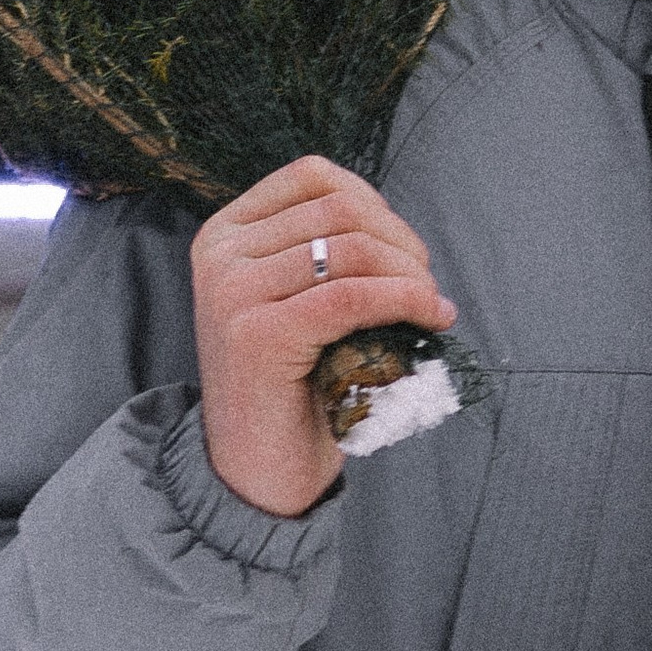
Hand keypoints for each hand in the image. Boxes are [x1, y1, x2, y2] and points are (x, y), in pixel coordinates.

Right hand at [191, 156, 455, 517]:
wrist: (254, 474)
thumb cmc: (289, 384)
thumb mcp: (294, 299)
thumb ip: (324, 253)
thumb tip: (400, 232)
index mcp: (225, 233)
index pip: (313, 176)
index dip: (374, 202)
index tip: (402, 248)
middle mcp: (221, 254)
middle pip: (340, 209)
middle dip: (401, 242)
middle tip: (426, 285)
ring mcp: (233, 292)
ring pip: (353, 250)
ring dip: (410, 274)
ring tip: (429, 305)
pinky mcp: (259, 334)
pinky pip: (354, 296)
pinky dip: (406, 300)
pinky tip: (430, 318)